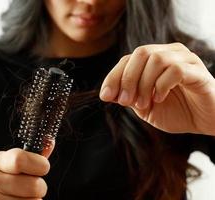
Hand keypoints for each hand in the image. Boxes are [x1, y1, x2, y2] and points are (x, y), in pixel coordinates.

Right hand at [0, 144, 53, 199]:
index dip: (39, 164)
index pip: (20, 159)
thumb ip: (32, 156)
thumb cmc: (2, 179)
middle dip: (40, 187)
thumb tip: (50, 142)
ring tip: (21, 197)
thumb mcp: (11, 163)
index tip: (43, 167)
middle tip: (32, 187)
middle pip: (34, 186)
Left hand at [100, 43, 214, 134]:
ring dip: (144, 84)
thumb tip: (108, 93)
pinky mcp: (197, 71)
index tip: (105, 96)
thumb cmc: (177, 112)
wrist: (206, 122)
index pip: (128, 59)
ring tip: (144, 104)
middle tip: (124, 101)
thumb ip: (129, 98)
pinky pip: (174, 69)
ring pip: (156, 59)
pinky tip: (160, 98)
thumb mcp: (146, 108)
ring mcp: (185, 59)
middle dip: (127, 79)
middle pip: (140, 53)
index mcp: (154, 61)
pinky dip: (161, 85)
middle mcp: (169, 54)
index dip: (113, 76)